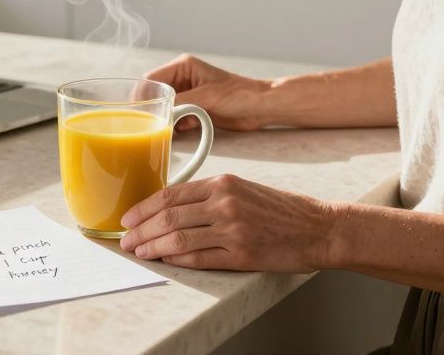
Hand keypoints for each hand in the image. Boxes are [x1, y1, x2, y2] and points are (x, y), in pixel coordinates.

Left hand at [118, 174, 337, 272]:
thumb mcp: (243, 189)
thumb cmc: (281, 209)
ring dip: (152, 246)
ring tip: (138, 252)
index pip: (171, 194)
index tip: (129, 217)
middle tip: (125, 239)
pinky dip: (176, 260)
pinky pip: (199, 258)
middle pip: (168, 216)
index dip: (144, 207)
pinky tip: (163, 260)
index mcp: (223, 182)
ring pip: (178, 237)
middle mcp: (224, 202)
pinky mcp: (241, 254)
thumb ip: (211, 195)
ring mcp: (232, 229)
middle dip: (140, 229)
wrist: (318, 227)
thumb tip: (172, 207)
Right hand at [146, 54, 273, 130]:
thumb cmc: (239, 95)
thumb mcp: (207, 97)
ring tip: (170, 127)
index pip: (151, 79)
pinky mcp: (194, 108)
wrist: (260, 107)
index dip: (143, 95)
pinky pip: (175, 117)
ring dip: (165, 118)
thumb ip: (181, 102)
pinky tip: (182, 130)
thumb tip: (160, 112)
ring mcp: (188, 94)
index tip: (140, 112)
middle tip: (151, 123)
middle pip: (155, 93)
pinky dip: (175, 125)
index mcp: (183, 66)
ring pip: (164, 107)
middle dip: (153, 108)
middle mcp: (182, 78)